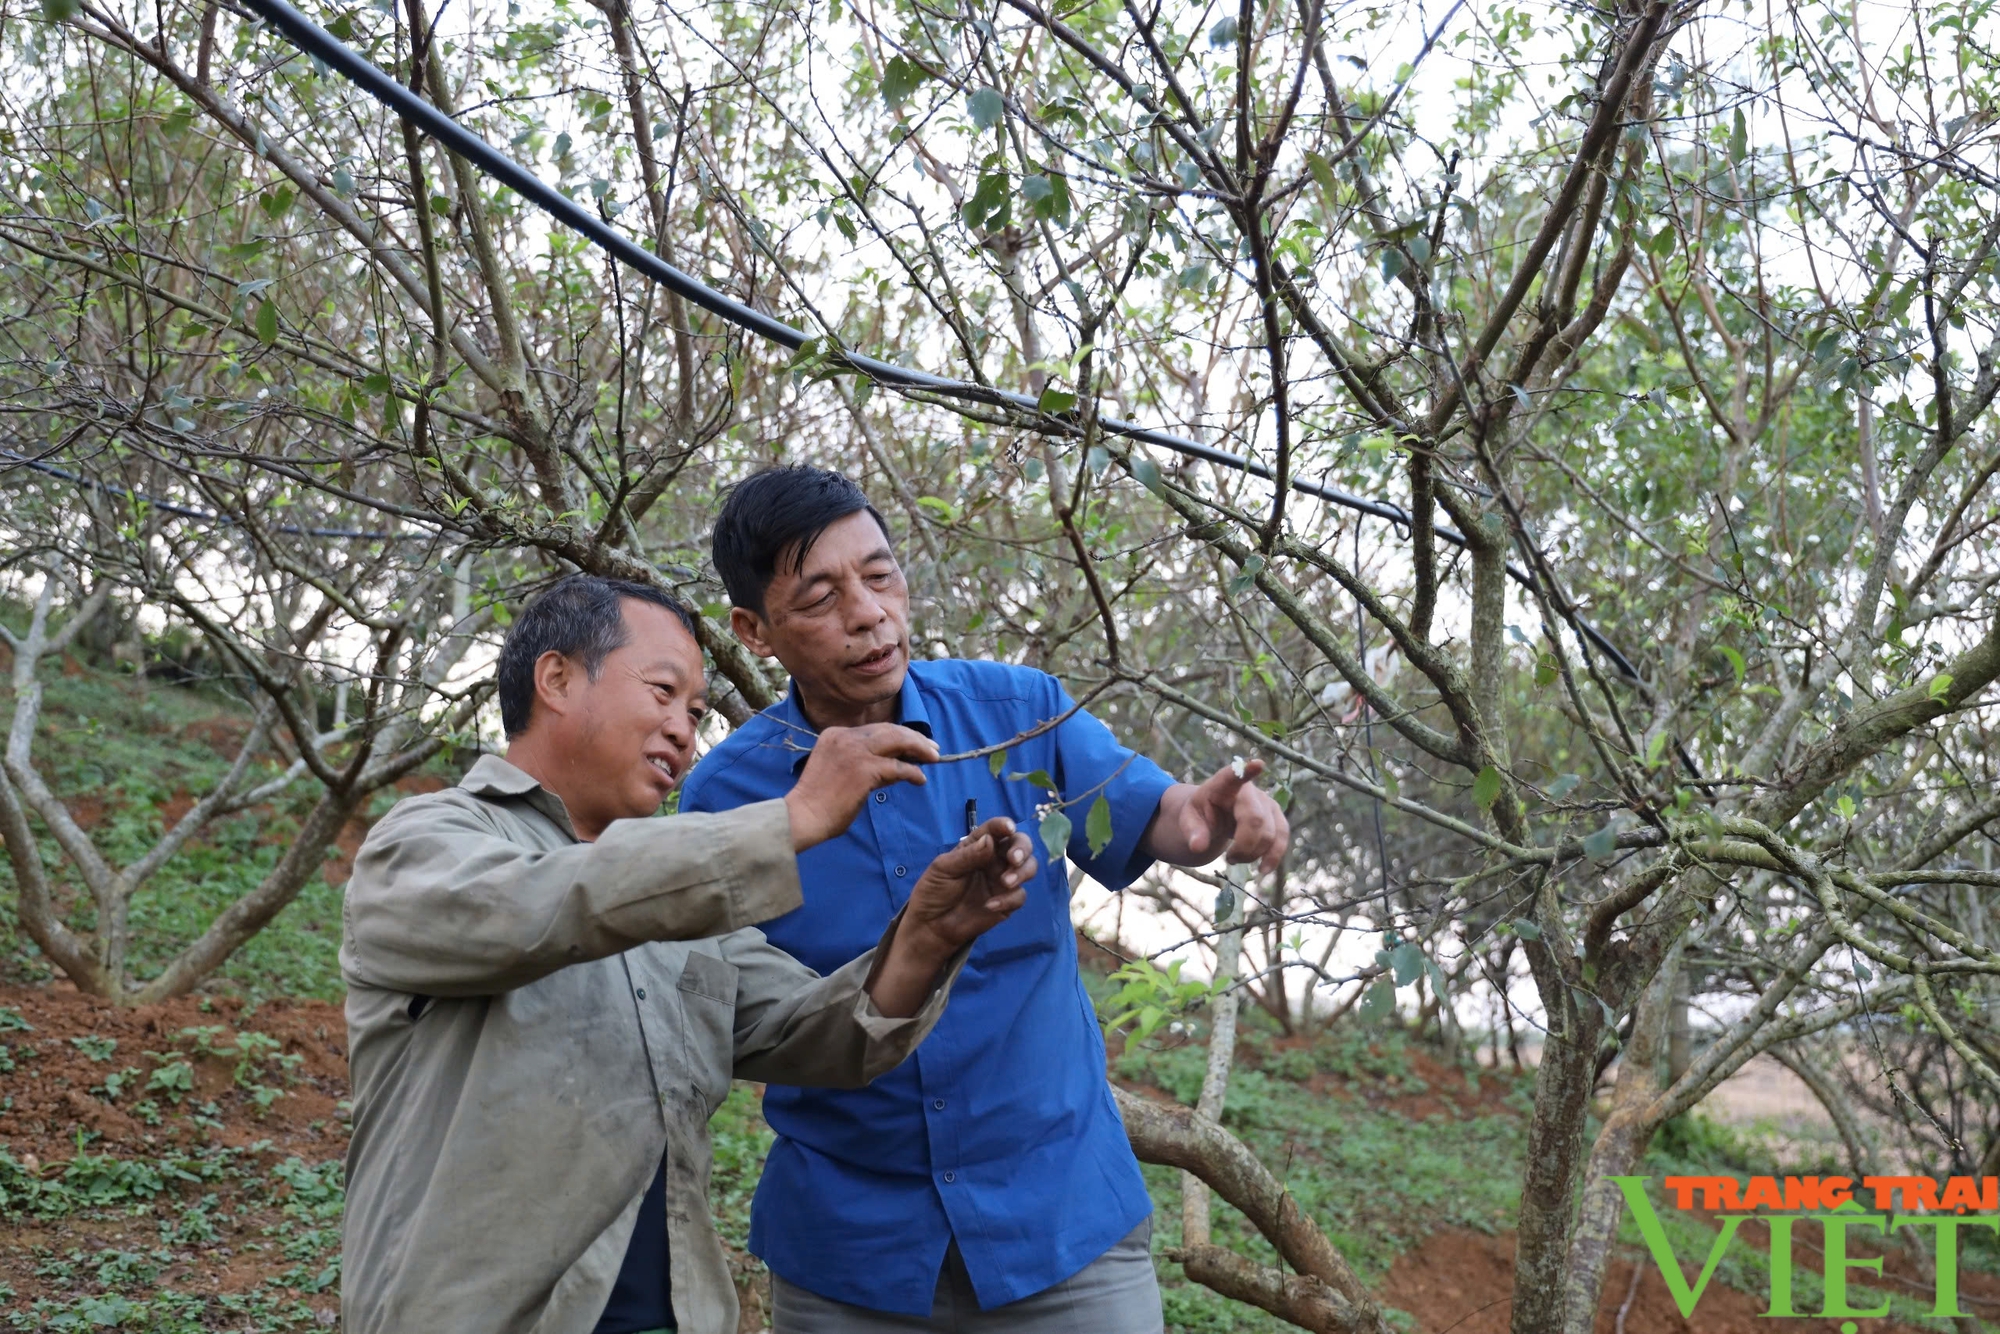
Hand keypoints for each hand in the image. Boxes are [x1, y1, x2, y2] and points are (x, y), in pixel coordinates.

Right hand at [785, 723, 937, 851]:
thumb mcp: (836, 767)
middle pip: (890, 729)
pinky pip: (898, 768)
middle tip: (932, 748)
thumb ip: (860, 759)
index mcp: (835, 734)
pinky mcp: (865, 769)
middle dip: (914, 738)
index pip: (875, 729)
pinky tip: (919, 779)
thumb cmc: (819, 800)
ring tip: (933, 758)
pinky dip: (913, 772)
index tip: (914, 742)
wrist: (804, 815)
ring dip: (919, 748)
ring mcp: (856, 751)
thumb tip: (894, 763)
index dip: (898, 734)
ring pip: (898, 741)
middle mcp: (846, 737)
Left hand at [899, 816, 1035, 954]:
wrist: (931, 925)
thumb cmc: (934, 891)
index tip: (1008, 828)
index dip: (1004, 825)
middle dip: (1022, 848)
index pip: (995, 830)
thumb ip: (967, 856)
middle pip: (1020, 845)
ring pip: (1028, 868)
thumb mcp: (943, 869)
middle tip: (1014, 859)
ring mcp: (1002, 881)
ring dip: (1023, 872)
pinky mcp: (1007, 903)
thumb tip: (990, 840)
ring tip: (1006, 882)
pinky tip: (990, 905)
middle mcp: (994, 860)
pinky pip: (1018, 896)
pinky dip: (1008, 899)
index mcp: (977, 846)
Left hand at [1157, 758, 1289, 872]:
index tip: (1258, 764)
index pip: (1233, 776)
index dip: (1246, 770)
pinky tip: (1263, 870)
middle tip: (1228, 859)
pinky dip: (1274, 857)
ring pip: (1270, 833)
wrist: (1214, 815)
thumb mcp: (1189, 820)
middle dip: (1244, 846)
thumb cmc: (1201, 814)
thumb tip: (1197, 847)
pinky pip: (1282, 838)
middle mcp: (1249, 791)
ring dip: (1253, 854)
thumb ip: (1192, 832)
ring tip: (1235, 859)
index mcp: (1222, 785)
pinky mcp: (1276, 817)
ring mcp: (1266, 803)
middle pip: (1255, 820)